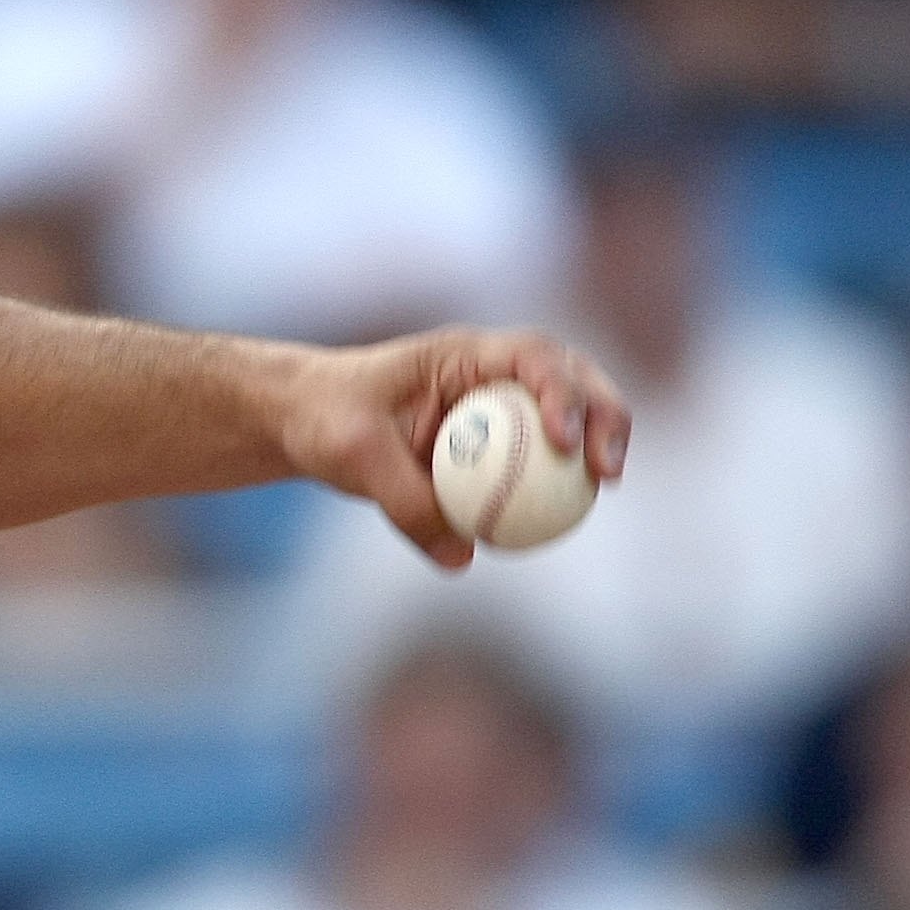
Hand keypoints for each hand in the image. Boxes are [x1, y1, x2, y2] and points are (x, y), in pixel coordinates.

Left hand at [280, 326, 630, 569]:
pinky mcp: (496, 443)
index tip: (561, 440)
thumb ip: (406, 502)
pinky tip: (561, 518)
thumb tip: (464, 556)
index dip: (561, 392)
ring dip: (597, 443)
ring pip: (569, 415)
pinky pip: (538, 461)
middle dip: (604, 415)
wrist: (302, 421)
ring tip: (605, 485)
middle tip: (607, 469)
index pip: (531, 356)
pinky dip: (558, 482)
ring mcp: (500, 405)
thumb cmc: (323, 419)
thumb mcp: (353, 456)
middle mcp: (492, 372)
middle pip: (573, 378)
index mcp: (462, 354)